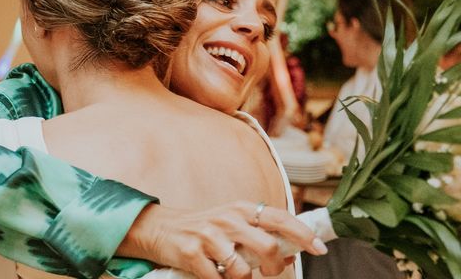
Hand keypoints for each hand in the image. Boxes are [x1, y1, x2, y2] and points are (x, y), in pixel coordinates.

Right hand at [118, 202, 326, 278]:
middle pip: (267, 246)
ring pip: (243, 270)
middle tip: (271, 272)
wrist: (162, 228)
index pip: (280, 218)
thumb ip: (261, 234)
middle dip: (275, 266)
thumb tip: (291, 252)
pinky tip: (213, 273)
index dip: (302, 233)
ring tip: (230, 270)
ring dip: (242, 278)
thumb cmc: (205, 228)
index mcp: (242, 209)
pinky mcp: (193, 254)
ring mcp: (209, 236)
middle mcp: (228, 219)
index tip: (319, 248)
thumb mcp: (234, 224)